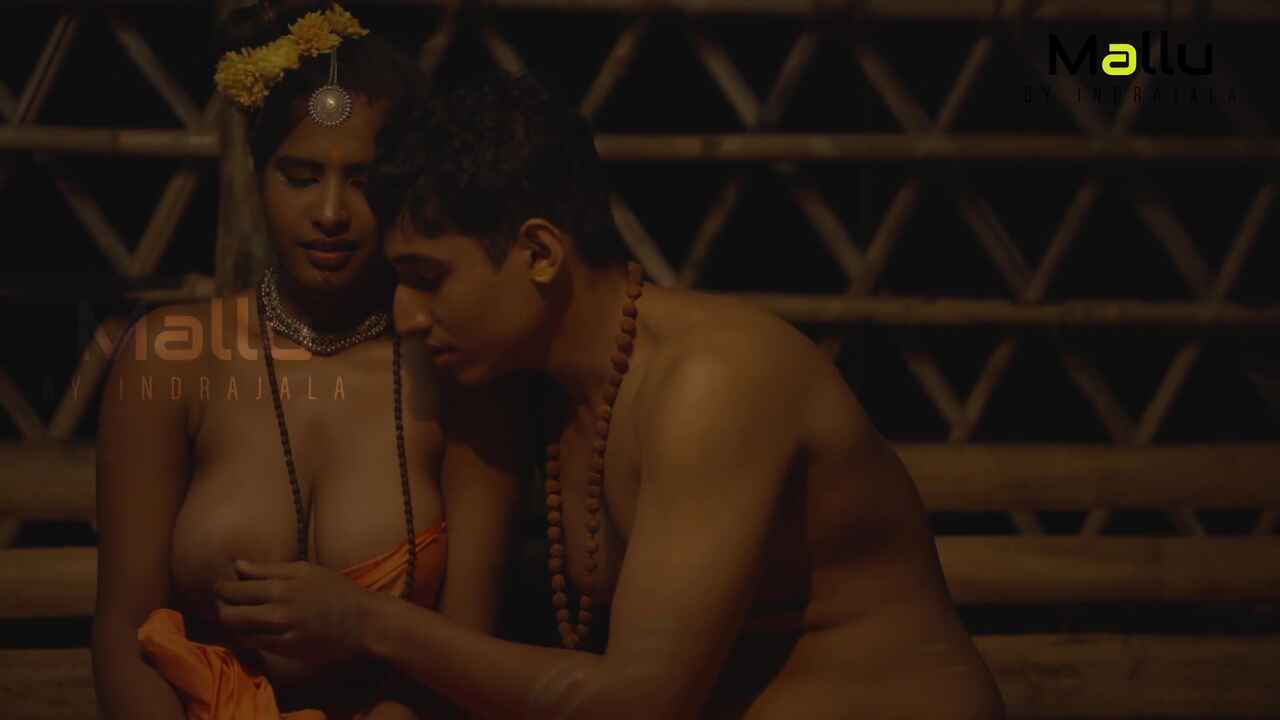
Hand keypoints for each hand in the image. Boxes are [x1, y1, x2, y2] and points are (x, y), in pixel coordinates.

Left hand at [214, 559, 374, 663]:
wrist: (362, 622)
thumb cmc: (336, 591)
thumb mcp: (306, 571)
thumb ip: (269, 568)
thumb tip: (238, 565)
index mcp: (282, 586)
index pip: (235, 588)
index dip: (221, 588)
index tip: (220, 586)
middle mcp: (278, 610)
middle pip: (230, 612)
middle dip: (220, 606)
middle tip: (221, 602)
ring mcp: (281, 633)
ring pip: (238, 631)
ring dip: (230, 624)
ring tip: (234, 615)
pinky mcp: (286, 650)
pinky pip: (254, 645)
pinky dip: (246, 637)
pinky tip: (250, 630)